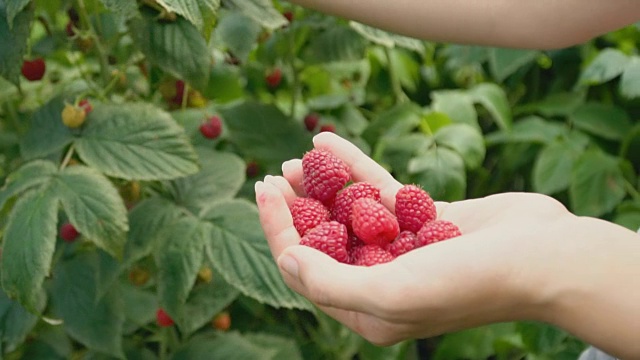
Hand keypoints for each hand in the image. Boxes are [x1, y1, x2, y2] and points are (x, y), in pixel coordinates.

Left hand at [255, 132, 575, 344]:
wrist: (544, 257)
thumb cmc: (468, 282)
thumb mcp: (392, 293)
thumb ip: (333, 283)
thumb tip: (287, 261)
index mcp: (369, 311)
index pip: (307, 271)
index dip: (279, 231)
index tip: (263, 191)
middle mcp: (382, 281)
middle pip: (323, 241)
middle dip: (295, 209)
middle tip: (274, 176)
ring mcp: (404, 248)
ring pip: (348, 213)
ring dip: (320, 186)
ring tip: (297, 159)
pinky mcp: (423, 218)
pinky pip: (380, 190)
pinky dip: (355, 167)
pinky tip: (328, 141)